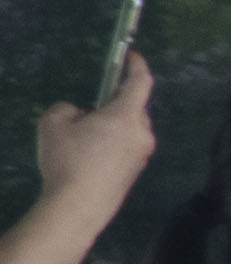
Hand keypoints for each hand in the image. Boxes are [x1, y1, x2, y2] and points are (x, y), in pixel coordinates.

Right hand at [34, 50, 152, 214]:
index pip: (141, 83)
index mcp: (126, 117)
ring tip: (84, 135)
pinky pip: (127, 145)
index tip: (133, 56)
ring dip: (112, 123)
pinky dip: (113, 141)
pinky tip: (90, 153)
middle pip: (134, 107)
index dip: (138, 66)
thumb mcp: (53, 123)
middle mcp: (142, 134)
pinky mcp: (136, 171)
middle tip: (91, 107)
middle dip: (115, 101)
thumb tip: (82, 114)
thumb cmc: (67, 160)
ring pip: (130, 128)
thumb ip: (67, 109)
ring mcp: (142, 155)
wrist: (79, 207)